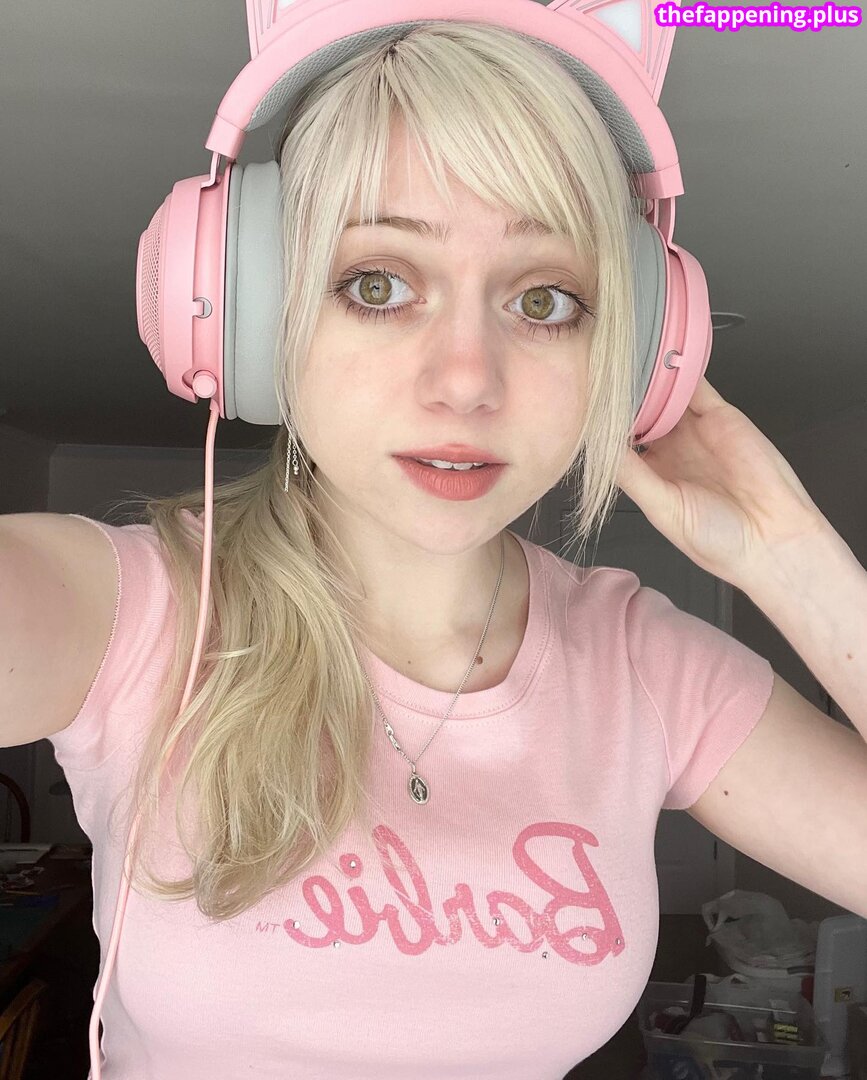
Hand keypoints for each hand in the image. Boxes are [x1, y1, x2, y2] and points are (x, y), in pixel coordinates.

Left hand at [615, 376, 828, 591]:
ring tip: (623, 364)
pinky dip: (680, 371)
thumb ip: (631, 475)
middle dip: (621, 399)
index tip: (581, 409)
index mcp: (651, 475)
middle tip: (598, 377)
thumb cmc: (718, 539)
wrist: (771, 538)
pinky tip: (662, 359)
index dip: (602, 426)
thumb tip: (597, 449)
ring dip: (647, 381)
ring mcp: (694, 431)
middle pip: (638, 414)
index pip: (619, 442)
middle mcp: (670, 450)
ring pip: (664, 396)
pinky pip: (696, 387)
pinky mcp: (720, 415)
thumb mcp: (661, 507)